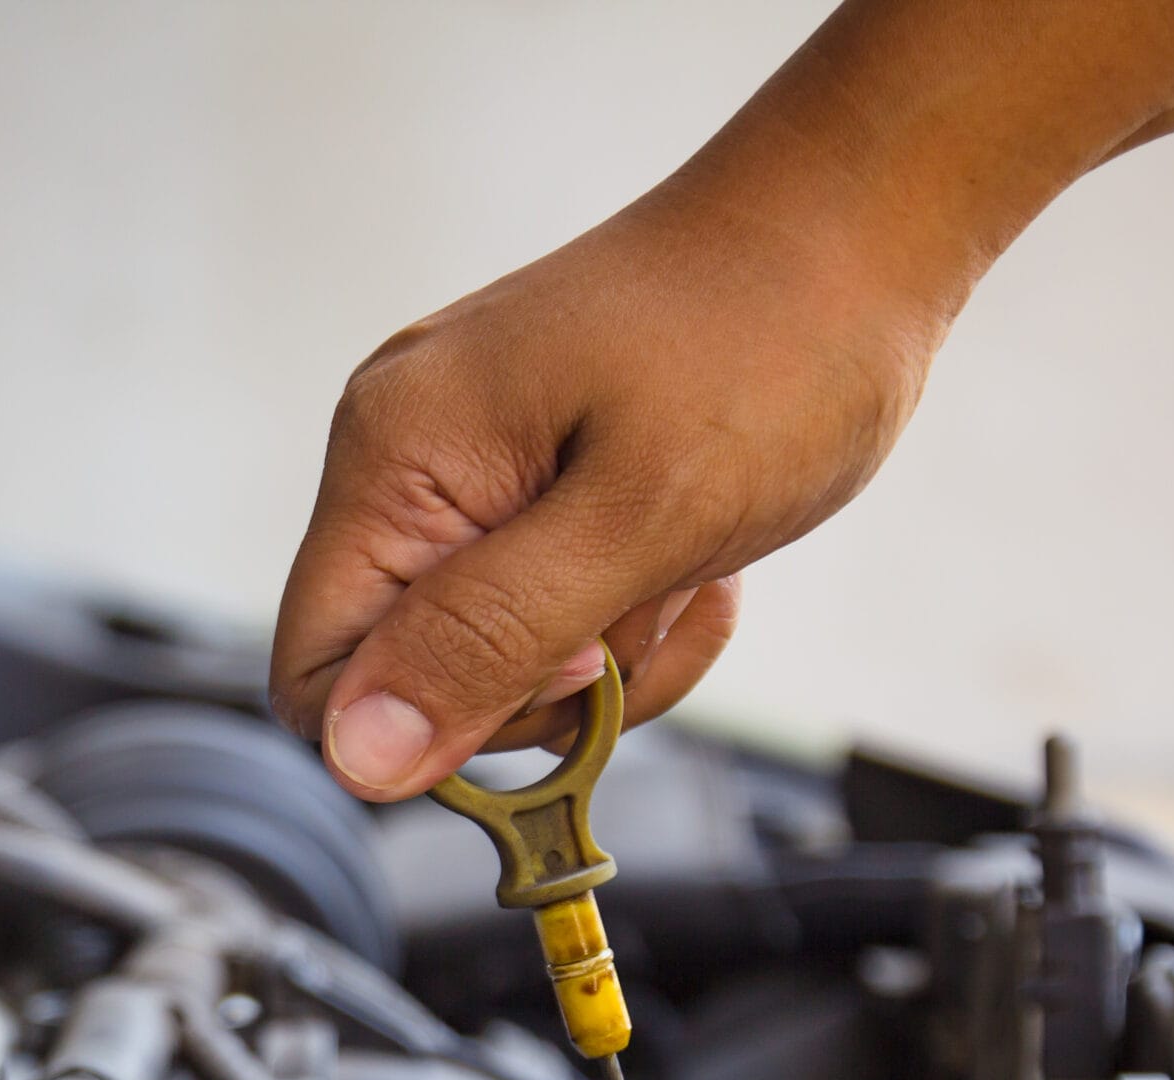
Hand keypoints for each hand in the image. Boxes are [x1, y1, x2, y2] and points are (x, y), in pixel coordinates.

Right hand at [270, 185, 949, 800]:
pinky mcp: (521, 482)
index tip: (570, 666)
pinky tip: (691, 561)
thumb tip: (359, 758)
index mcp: (393, 459)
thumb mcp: (639, 515)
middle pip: (409, 681)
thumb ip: (488, 639)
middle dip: (542, 686)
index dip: (435, 722)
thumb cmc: (772, 342)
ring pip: (489, 661)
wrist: (856, 227)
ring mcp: (460, 469)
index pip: (316, 677)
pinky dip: (624, 617)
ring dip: (606, 656)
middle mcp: (399, 461)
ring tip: (688, 566)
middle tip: (647, 603)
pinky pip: (540, 614)